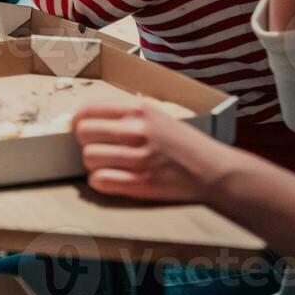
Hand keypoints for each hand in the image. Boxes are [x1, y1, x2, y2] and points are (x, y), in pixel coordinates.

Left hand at [73, 100, 238, 203]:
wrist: (215, 171)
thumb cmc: (187, 144)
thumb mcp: (160, 116)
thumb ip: (132, 113)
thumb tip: (99, 114)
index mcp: (139, 110)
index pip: (88, 110)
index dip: (79, 122)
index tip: (80, 129)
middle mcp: (137, 131)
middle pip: (83, 134)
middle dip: (86, 143)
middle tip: (97, 148)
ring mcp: (139, 158)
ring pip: (89, 158)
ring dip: (94, 164)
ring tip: (109, 165)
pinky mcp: (141, 183)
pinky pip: (100, 181)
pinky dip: (101, 182)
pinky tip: (111, 179)